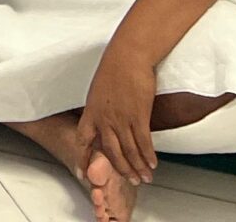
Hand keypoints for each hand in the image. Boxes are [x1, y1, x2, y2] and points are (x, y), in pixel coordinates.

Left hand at [76, 40, 161, 192]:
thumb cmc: (114, 68)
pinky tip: (152, 164)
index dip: (82, 158)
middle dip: (121, 169)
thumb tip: (103, 123)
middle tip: (130, 180)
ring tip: (144, 178)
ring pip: (129, 151)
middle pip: (110, 153)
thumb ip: (99, 109)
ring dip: (138, 167)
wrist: (128, 55)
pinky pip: (143, 142)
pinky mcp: (138, 115)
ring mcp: (121, 118)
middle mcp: (104, 118)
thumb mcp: (98, 90)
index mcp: (91, 111)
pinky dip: (148, 156)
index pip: (83, 140)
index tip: (83, 174)